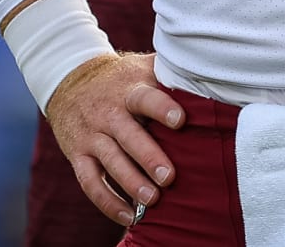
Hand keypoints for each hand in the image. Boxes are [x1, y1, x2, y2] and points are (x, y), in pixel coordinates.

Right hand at [44, 52, 184, 227]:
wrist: (70, 80)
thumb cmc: (121, 78)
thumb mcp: (141, 68)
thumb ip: (170, 73)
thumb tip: (214, 77)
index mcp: (129, 89)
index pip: (145, 98)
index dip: (161, 108)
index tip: (179, 121)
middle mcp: (109, 113)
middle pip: (128, 135)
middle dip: (148, 157)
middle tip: (169, 177)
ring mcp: (92, 135)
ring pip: (109, 161)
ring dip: (130, 183)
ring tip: (152, 200)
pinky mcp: (78, 155)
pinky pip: (90, 182)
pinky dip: (107, 201)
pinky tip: (128, 216)